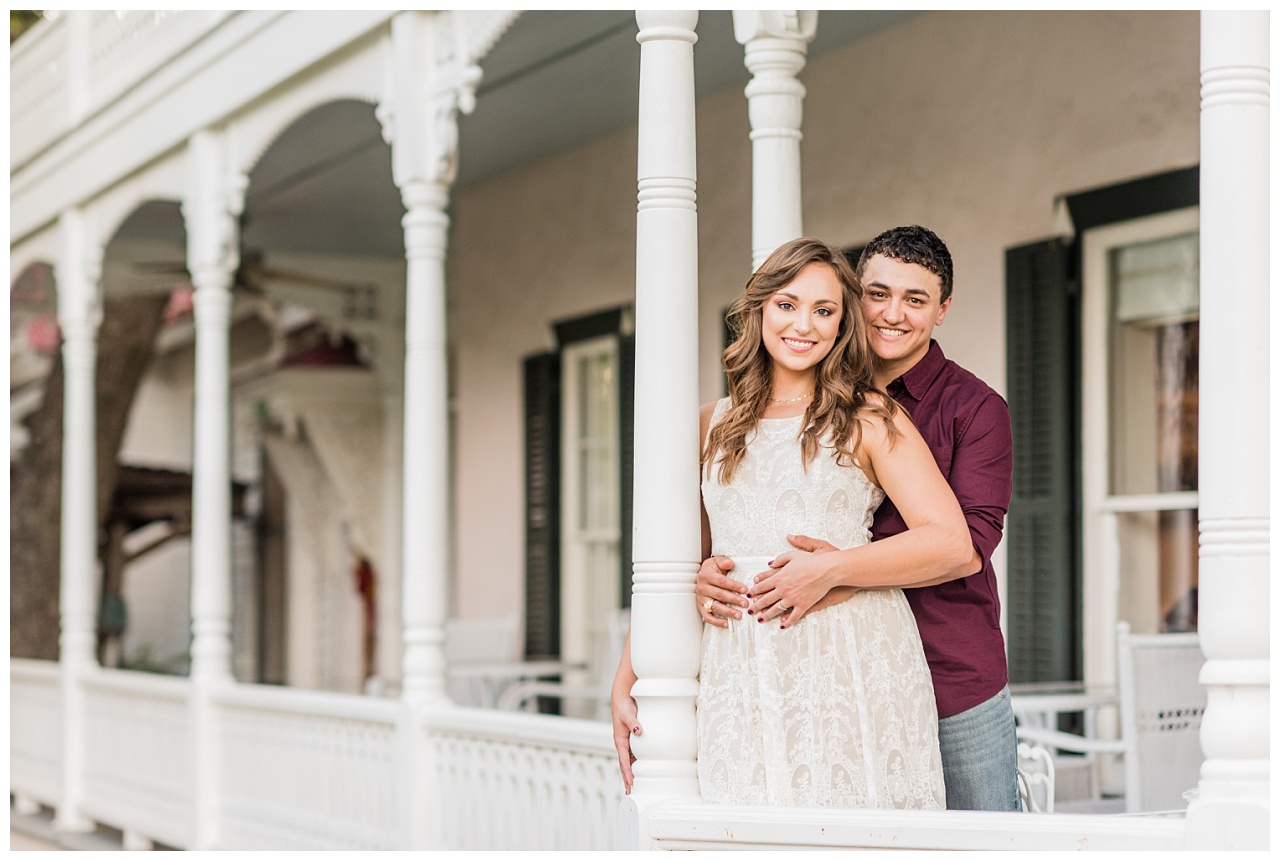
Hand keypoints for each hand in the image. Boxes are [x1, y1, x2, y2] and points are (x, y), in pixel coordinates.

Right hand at [611, 679, 639, 793]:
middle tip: (630, 792)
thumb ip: (633, 722)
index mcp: (620, 740)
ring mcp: (626, 742)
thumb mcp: (628, 714)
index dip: (627, 772)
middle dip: (626, 778)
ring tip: (633, 786)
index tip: (630, 783)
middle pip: (624, 764)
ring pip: (628, 761)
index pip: (624, 760)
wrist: (622, 697)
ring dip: (630, 773)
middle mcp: (622, 743)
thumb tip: (638, 731)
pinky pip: (632, 754)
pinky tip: (639, 769)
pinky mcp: (630, 739)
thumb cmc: (623, 706)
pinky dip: (634, 764)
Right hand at [695, 555, 747, 626]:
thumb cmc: (712, 570)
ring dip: (728, 612)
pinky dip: (716, 621)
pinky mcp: (701, 607)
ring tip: (739, 615)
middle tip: (745, 604)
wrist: (702, 576)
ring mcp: (701, 598)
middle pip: (720, 595)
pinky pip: (707, 617)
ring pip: (715, 606)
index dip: (734, 586)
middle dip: (734, 600)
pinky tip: (726, 623)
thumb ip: (723, 561)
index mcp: (706, 575)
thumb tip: (729, 562)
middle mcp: (702, 587)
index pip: (722, 581)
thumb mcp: (716, 562)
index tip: (745, 590)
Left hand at [749, 534, 838, 627]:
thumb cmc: (812, 561)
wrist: (827, 569)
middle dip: (755, 606)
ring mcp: (793, 599)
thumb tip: (770, 563)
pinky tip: (782, 625)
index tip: (749, 594)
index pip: (762, 586)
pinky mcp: (803, 605)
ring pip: (775, 610)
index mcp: (779, 577)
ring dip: (766, 615)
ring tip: (760, 619)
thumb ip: (779, 559)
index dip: (754, 591)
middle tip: (750, 610)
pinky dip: (787, 622)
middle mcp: (783, 589)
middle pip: (765, 600)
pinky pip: (793, 616)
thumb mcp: (793, 555)